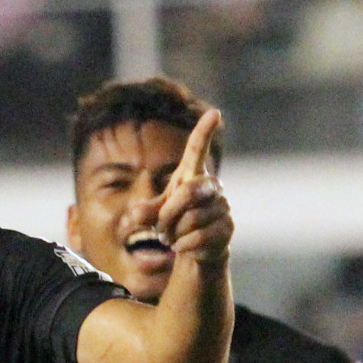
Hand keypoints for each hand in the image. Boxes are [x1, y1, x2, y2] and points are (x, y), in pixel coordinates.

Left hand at [125, 108, 230, 273]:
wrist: (196, 250)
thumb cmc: (176, 223)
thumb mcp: (155, 215)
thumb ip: (144, 212)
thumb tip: (136, 215)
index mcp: (192, 175)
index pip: (197, 149)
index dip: (204, 131)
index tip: (215, 113)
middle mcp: (211, 186)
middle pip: (189, 193)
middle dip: (169, 214)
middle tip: (160, 229)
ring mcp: (222, 207)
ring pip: (192, 219)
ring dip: (174, 233)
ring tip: (172, 238)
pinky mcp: (227, 228)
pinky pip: (199, 236)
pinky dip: (183, 245)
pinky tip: (182, 246)